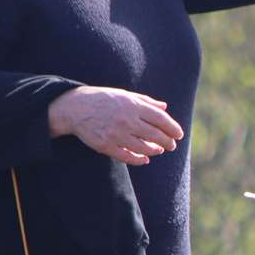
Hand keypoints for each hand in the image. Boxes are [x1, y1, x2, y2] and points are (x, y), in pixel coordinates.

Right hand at [47, 86, 183, 164]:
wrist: (75, 108)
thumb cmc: (102, 99)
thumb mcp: (124, 95)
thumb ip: (145, 101)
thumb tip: (165, 107)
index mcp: (132, 105)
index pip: (160, 118)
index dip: (172, 128)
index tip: (179, 134)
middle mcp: (126, 120)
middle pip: (155, 135)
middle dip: (167, 141)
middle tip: (171, 145)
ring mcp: (116, 134)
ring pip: (143, 148)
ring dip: (154, 150)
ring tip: (159, 150)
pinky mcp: (106, 146)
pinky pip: (127, 157)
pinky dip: (139, 160)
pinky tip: (145, 159)